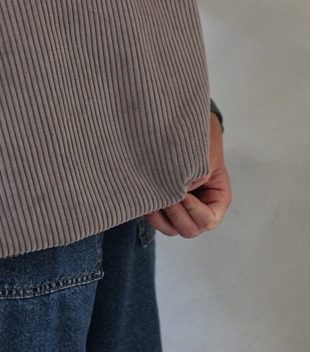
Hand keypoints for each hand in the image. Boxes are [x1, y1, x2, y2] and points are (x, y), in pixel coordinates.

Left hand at [144, 113, 231, 237]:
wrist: (185, 128)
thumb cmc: (200, 142)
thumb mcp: (201, 160)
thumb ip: (192, 180)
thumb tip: (173, 196)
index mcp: (216, 200)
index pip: (208, 220)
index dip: (194, 211)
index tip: (183, 192)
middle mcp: (198, 209)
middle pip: (188, 230)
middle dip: (176, 215)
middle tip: (165, 195)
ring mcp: (179, 208)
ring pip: (169, 228)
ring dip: (159, 216)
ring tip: (153, 194)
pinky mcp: (161, 203)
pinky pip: (153, 218)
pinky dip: (147, 210)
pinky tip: (144, 192)